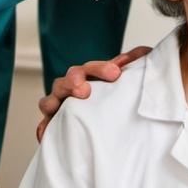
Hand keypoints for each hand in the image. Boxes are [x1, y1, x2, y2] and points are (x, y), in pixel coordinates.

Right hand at [35, 46, 151, 141]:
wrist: (111, 124)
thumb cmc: (116, 93)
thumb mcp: (128, 77)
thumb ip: (135, 62)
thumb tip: (143, 53)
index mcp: (89, 76)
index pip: (90, 68)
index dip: (100, 69)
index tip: (114, 73)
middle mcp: (72, 89)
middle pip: (67, 80)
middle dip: (74, 81)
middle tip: (84, 90)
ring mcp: (60, 106)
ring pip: (49, 100)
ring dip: (53, 101)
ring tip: (58, 107)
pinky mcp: (55, 124)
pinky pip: (45, 126)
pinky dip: (44, 128)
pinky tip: (45, 134)